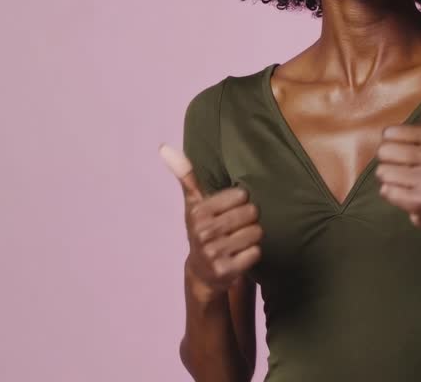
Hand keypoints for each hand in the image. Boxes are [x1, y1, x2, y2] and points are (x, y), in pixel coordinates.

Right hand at [159, 145, 262, 291]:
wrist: (203, 272)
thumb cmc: (203, 229)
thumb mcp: (193, 202)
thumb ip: (186, 174)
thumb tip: (164, 147)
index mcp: (197, 212)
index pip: (241, 195)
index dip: (241, 202)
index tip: (229, 211)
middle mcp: (203, 232)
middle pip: (251, 213)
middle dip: (249, 220)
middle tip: (236, 228)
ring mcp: (214, 253)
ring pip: (256, 233)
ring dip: (252, 237)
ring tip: (238, 241)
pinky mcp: (226, 271)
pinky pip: (256, 253)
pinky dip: (252, 254)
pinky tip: (239, 256)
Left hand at [375, 66, 420, 231]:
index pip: (389, 133)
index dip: (393, 143)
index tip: (413, 151)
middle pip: (383, 152)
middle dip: (390, 162)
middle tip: (409, 169)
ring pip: (382, 172)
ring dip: (389, 179)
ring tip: (408, 181)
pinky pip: (386, 191)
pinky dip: (392, 195)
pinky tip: (408, 196)